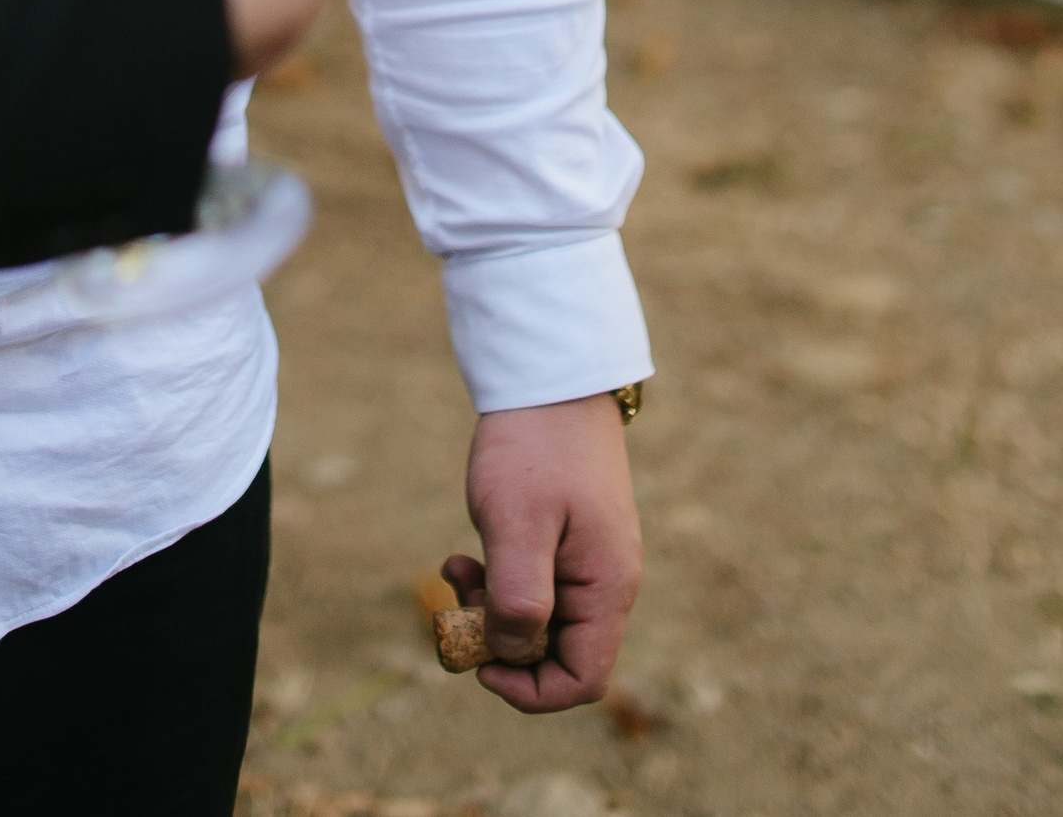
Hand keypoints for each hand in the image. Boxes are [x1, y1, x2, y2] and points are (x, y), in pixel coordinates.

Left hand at [446, 394, 642, 714]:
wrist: (548, 374)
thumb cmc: (534, 445)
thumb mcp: (516, 523)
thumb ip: (519, 598)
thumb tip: (512, 655)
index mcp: (607, 587)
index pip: (583, 679)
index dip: (529, 689)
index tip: (479, 662)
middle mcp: (605, 583)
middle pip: (556, 655)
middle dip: (500, 644)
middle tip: (457, 603)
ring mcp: (586, 561)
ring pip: (538, 622)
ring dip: (490, 610)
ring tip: (456, 570)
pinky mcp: (565, 542)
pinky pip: (531, 587)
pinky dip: (495, 582)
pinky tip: (465, 554)